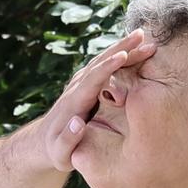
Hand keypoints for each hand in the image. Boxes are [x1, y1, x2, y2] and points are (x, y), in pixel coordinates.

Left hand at [37, 29, 156, 171]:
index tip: (122, 56)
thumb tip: (77, 123)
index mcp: (74, 102)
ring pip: (103, 60)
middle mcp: (77, 87)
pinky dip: (120, 56)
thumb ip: (67, 140)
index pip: (92, 79)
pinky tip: (135, 50)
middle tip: (141, 35)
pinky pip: (105, 66)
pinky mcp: (87, 84)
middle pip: (99, 62)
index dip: (107, 67)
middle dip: (120, 48)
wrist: (45, 142)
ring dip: (123, 48)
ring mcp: (82, 83)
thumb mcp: (60, 153)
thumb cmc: (55, 151)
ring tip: (143, 38)